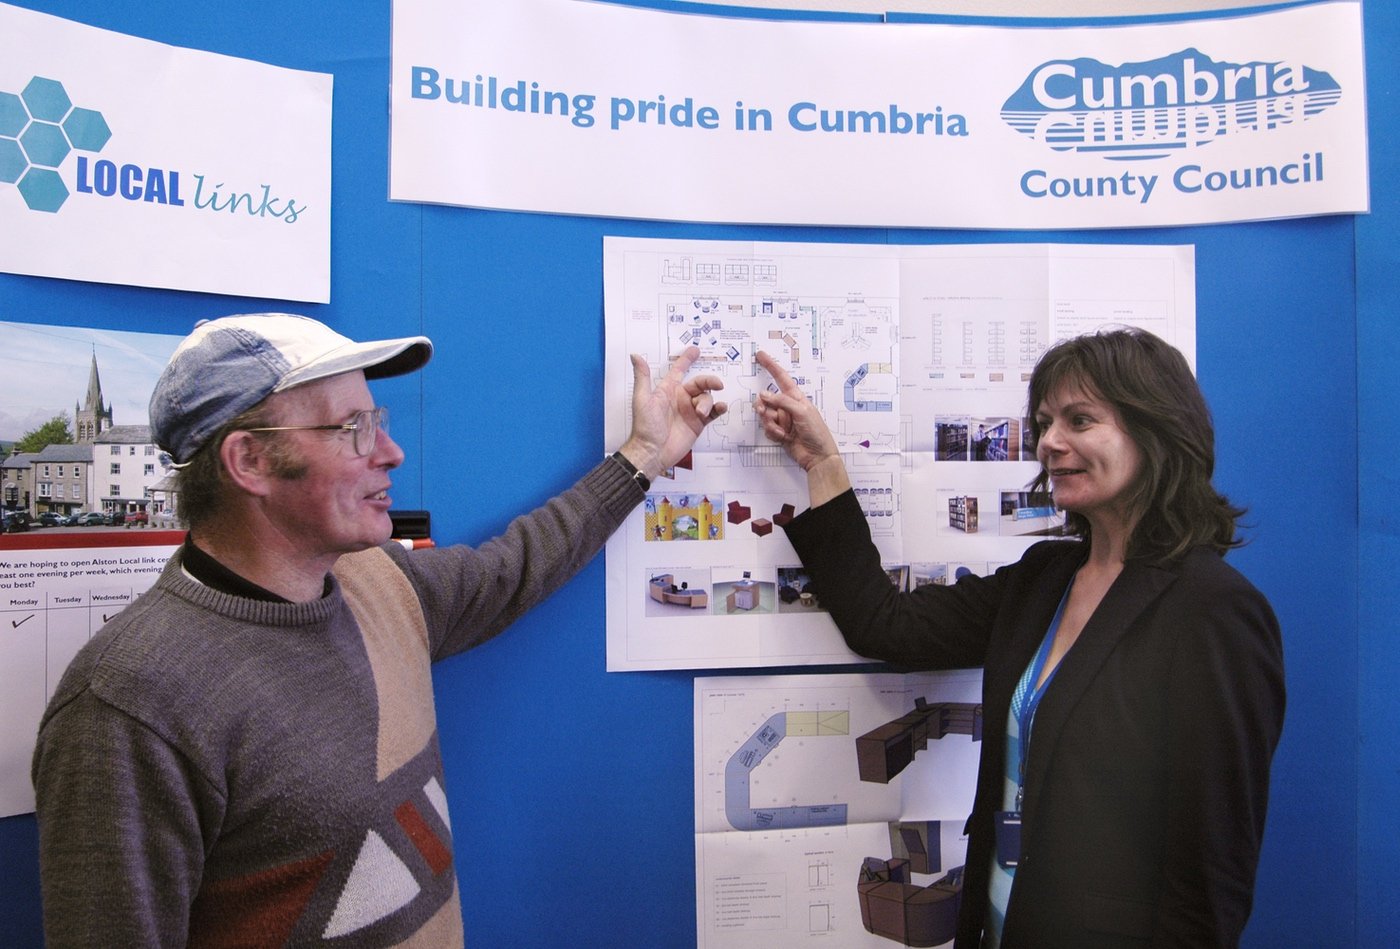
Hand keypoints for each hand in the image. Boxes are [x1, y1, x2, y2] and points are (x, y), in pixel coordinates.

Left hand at [619, 346, 726, 479]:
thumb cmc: (645, 426)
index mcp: (668, 390)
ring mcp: (690, 411)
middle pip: (700, 383)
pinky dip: (719, 409)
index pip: (679, 370)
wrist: (652, 451)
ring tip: (700, 413)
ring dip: (707, 402)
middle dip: (709, 381)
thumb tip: (635, 356)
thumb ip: (642, 376)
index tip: (695, 350)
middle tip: (716, 384)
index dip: (687, 360)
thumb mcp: (643, 399)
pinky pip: (712, 413)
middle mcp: (680, 399)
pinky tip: (721, 408)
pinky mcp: (698, 424)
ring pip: (706, 398)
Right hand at [754, 350, 850, 505]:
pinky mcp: (779, 432)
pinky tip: (783, 437)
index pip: (781, 378)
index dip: (771, 366)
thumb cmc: (817, 432)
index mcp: (796, 397)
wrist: (817, 456)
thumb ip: (782, 402)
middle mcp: (788, 406)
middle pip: (766, 399)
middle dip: (763, 406)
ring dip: (769, 422)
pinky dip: (772, 432)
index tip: (760, 355)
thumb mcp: (802, 412)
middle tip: (764, 412)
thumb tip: (764, 395)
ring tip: (781, 429)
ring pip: (765, 415)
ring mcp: (783, 420)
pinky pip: (767, 428)